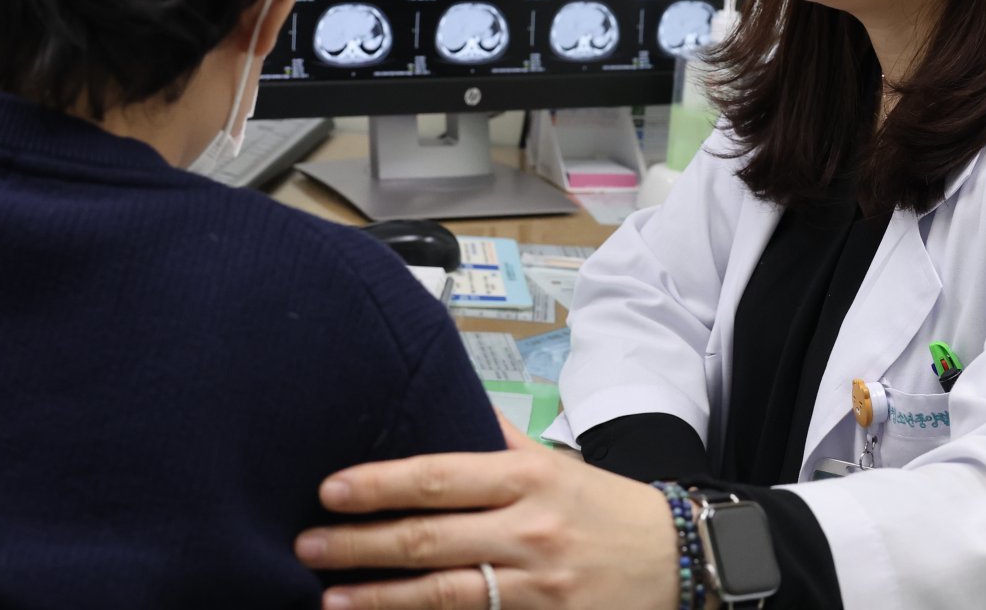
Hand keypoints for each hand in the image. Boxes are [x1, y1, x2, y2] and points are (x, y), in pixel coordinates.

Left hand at [295, 413, 680, 609]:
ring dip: (379, 599)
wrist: (678, 560)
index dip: (379, 485)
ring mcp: (536, 586)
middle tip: (307, 545)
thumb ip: (497, 437)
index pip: (438, 477)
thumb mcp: (554, 461)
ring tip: (328, 599)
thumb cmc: (606, 508)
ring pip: (443, 595)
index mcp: (526, 478)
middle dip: (360, 544)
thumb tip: (444, 396)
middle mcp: (528, 530)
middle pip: (429, 538)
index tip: (329, 489)